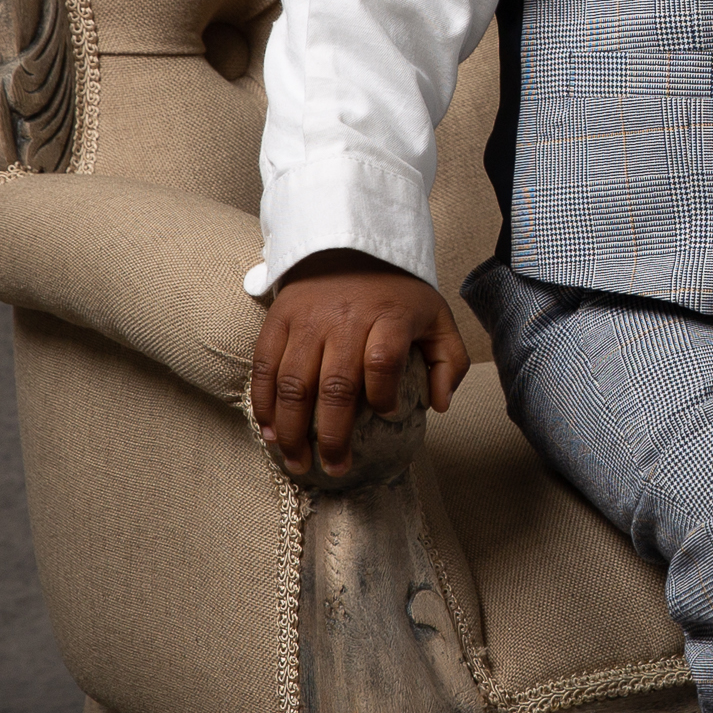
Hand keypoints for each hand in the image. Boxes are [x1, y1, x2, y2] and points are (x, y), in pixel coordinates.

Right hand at [248, 249, 469, 477]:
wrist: (348, 243)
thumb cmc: (396, 292)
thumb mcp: (436, 316)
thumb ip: (449, 360)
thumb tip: (440, 405)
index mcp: (387, 316)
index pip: (383, 361)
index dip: (384, 395)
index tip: (389, 415)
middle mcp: (344, 319)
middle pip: (334, 386)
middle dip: (332, 436)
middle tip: (335, 468)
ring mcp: (306, 320)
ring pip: (293, 384)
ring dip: (292, 431)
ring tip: (297, 462)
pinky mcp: (279, 319)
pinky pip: (265, 367)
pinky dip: (263, 404)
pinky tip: (271, 433)